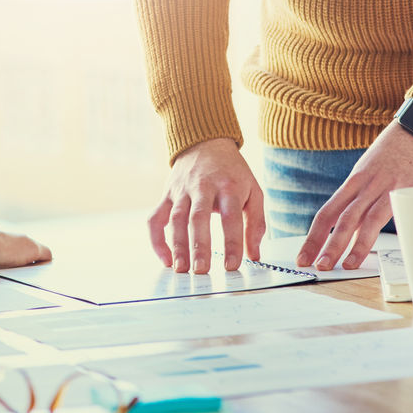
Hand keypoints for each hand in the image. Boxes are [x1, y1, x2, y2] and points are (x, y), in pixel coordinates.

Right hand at [148, 138, 265, 273]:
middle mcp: (203, 187)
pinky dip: (156, 239)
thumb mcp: (253, 191)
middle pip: (199, 217)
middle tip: (201, 270)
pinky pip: (156, 218)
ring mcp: (182, 190)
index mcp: (229, 186)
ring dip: (177, 245)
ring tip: (181, 268)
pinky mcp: (167, 194)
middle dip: (199, 245)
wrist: (205, 142)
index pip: (231, 217)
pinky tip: (164, 258)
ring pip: (176, 219)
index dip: (232, 242)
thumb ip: (256, 223)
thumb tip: (254, 254)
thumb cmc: (232, 172)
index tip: (232, 265)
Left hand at [296, 122, 412, 270]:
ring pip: (365, 218)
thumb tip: (353, 230)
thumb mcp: (370, 172)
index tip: (303, 257)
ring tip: (345, 265)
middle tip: (317, 266)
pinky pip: (396, 213)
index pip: (326, 213)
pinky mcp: (409, 188)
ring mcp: (387, 187)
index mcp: (353, 183)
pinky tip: (386, 246)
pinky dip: (390, 231)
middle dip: (326, 245)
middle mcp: (365, 185)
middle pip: (340, 219)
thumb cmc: (395, 153)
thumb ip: (362, 199)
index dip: (313, 237)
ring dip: (354, 244)